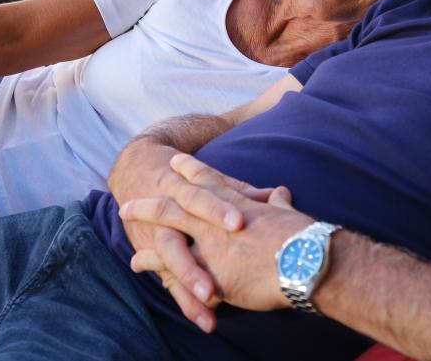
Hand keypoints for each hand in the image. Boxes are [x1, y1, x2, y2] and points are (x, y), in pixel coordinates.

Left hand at [120, 154, 311, 329]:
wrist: (305, 261)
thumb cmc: (303, 238)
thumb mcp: (286, 214)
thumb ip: (275, 203)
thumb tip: (278, 192)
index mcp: (237, 203)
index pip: (209, 179)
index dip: (191, 170)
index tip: (176, 161)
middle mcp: (216, 218)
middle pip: (177, 198)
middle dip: (154, 196)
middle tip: (133, 196)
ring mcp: (208, 241)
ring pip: (166, 226)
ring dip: (144, 220)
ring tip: (125, 216)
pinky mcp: (206, 268)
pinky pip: (171, 264)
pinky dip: (152, 262)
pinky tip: (137, 262)